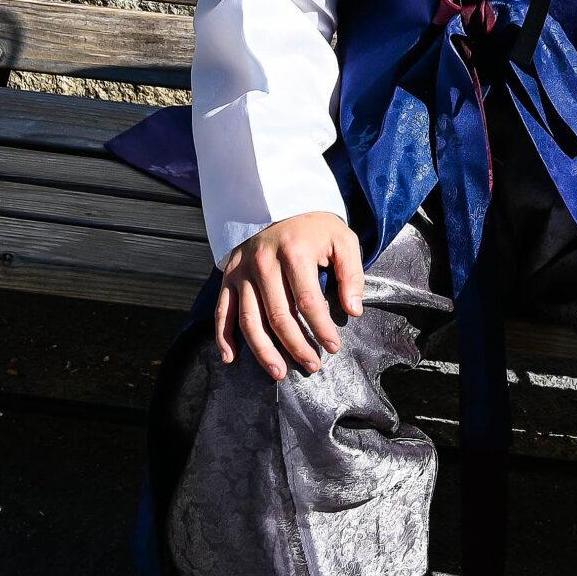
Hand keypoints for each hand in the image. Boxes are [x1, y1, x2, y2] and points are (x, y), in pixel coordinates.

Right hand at [215, 211, 365, 379]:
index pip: (308, 301)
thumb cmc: (316, 227)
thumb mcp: (343, 240)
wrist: (280, 202)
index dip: (321, 328)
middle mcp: (263, 262)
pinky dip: (223, 336)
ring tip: (279, 372)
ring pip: (249, 320)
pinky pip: (222, 310)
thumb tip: (353, 310)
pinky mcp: (228, 275)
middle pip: (278, 316)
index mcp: (294, 252)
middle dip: (296, 346)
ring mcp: (242, 270)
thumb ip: (351, 275)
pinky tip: (231, 358)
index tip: (332, 347)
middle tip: (312, 366)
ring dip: (263, 351)